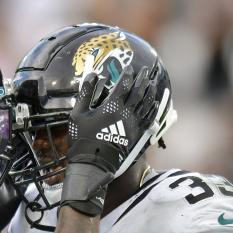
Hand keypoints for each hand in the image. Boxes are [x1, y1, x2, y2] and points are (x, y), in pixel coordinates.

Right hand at [61, 66, 158, 215]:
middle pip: (138, 92)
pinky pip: (148, 120)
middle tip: (145, 71)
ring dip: (149, 92)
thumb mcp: (78, 113)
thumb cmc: (82, 139)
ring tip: (151, 84)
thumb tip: (93, 74)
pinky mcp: (136, 135)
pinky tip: (154, 105)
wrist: (93, 164)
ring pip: (146, 105)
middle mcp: (126, 113)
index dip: (127, 75)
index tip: (129, 68)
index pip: (124, 85)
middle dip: (142, 80)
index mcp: (112, 106)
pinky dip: (152, 110)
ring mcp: (133, 125)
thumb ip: (85, 92)